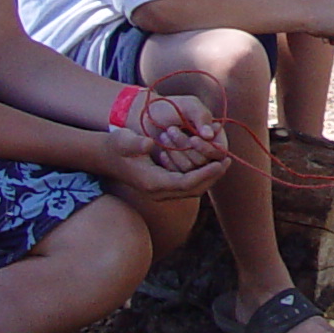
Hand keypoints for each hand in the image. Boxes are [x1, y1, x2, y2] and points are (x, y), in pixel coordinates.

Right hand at [99, 131, 224, 207]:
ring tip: (223, 162)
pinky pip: (187, 185)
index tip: (220, 162)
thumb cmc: (116, 146)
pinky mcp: (163, 186)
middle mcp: (158, 192)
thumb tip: (148, 144)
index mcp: (152, 183)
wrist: (105, 156)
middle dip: (212, 177)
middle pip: (193, 190)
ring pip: (192, 189)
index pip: (186, 183)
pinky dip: (200, 176)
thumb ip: (135, 144)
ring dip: (208, 177)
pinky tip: (209, 162)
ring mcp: (161, 191)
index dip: (205, 174)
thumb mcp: (124, 141)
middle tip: (227, 161)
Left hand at [136, 92, 228, 169]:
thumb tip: (210, 136)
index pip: (219, 152)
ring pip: (190, 168)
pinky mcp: (178, 168)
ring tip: (164, 135)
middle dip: (185, 145)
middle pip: (204, 161)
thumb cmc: (171, 107)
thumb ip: (202, 117)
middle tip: (171, 129)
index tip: (193, 139)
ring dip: (176, 151)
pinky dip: (170, 161)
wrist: (147, 115)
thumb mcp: (189, 106)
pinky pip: (177, 173)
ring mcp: (191, 161)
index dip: (208, 149)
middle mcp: (205, 151)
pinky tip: (162, 151)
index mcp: (214, 136)